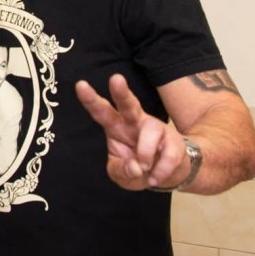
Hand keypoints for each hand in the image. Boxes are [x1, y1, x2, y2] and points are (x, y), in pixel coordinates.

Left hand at [75, 74, 188, 190]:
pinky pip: (168, 154)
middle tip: (115, 79)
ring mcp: (156, 129)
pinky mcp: (174, 141)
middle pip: (128, 104)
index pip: (101, 111)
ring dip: (145, 155)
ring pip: (151, 131)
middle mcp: (135, 122)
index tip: (80, 85)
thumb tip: (136, 167)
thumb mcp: (120, 174)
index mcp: (115, 126)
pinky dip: (160, 171)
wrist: (168, 175)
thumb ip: (121, 171)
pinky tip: (155, 176)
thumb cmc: (138, 169)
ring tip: (144, 169)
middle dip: (121, 92)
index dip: (90, 99)